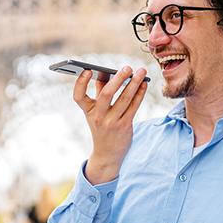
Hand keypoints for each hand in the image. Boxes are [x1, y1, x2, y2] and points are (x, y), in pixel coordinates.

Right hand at [73, 66, 147, 183]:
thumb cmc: (102, 128)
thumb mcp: (96, 112)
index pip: (78, 96)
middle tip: (127, 67)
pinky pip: (134, 106)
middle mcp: (98, 117)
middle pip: (106, 94)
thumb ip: (100, 93)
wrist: (107, 154)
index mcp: (88, 111)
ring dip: (134, 83)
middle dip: (118, 79)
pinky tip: (144, 84)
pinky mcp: (125, 126)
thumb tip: (106, 72)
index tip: (86, 70)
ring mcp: (112, 122)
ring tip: (141, 72)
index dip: (80, 83)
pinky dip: (140, 94)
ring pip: (125, 99)